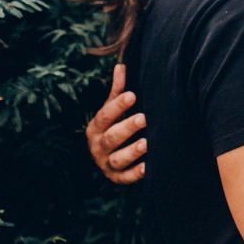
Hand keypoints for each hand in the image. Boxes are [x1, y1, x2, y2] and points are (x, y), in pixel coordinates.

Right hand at [86, 64, 147, 184]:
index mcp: (95, 127)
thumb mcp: (112, 110)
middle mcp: (97, 146)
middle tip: (144, 118)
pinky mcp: (116, 178)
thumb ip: (117, 92)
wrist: (108, 157)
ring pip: (117, 159)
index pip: (105, 115)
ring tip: (147, 143)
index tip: (133, 95)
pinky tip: (148, 167)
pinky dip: (135, 174)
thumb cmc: (114, 126)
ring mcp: (106, 164)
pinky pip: (125, 178)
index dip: (118, 106)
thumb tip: (121, 66)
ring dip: (132, 152)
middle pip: (111, 138)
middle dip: (127, 128)